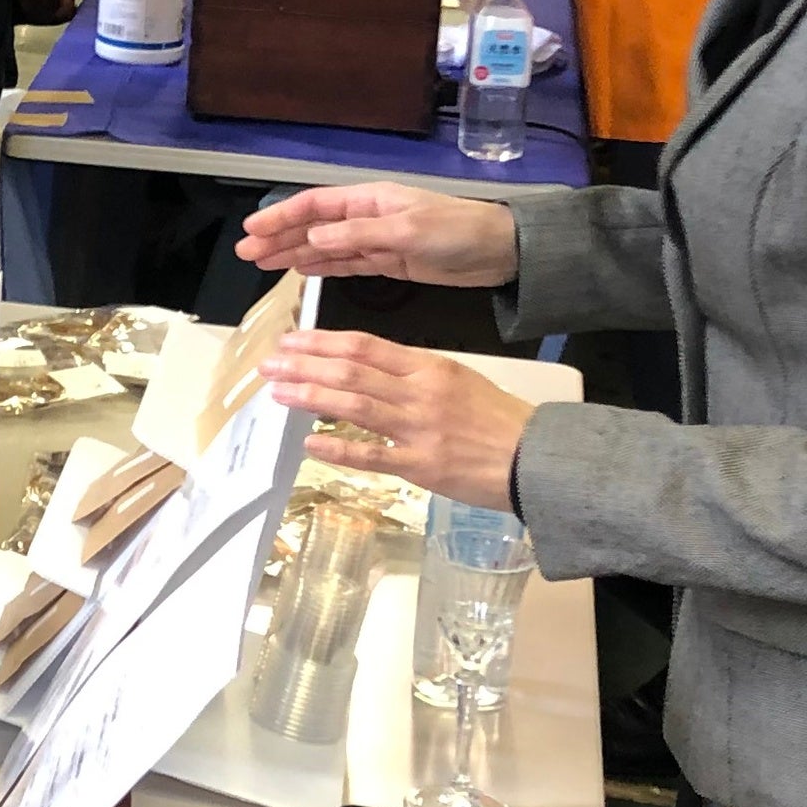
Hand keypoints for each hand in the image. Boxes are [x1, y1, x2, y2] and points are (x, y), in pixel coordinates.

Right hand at [238, 182, 520, 288]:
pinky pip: (345, 264)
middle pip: (313, 226)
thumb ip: (358, 235)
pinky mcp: (389, 263)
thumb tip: (312, 238)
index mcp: (370, 200)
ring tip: (262, 263)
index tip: (252, 230)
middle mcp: (368, 217)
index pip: (314, 205)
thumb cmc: (457, 231)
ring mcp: (377, 240)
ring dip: (293, 253)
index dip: (281, 216)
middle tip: (246, 253)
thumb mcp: (407, 231)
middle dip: (278, 237)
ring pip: (325, 247)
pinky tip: (300, 271)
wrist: (501, 252)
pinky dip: (321, 267)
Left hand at [260, 331, 536, 512]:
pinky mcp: (421, 465)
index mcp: (428, 366)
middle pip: (352, 371)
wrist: (536, 457)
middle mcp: (419, 392)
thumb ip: (413, 374)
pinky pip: (372, 455)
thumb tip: (366, 370)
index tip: (291, 341)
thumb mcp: (458, 379)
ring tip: (279, 393)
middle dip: (304, 366)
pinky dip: (338, 447)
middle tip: (270, 366)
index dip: (322, 342)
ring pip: (355, 406)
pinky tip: (310, 442)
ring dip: (311, 397)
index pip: (365, 346)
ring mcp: (418, 429)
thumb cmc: (497, 419)